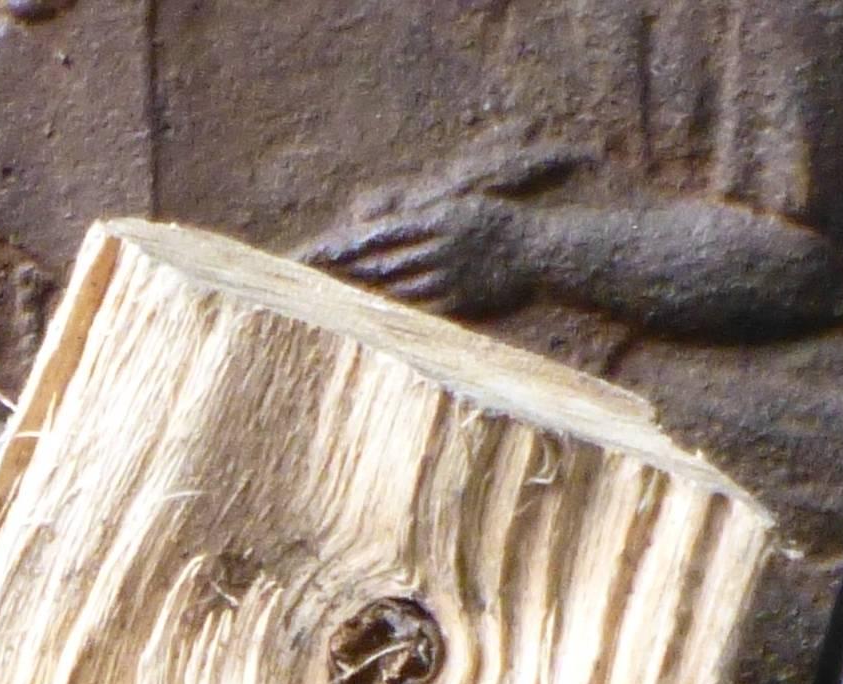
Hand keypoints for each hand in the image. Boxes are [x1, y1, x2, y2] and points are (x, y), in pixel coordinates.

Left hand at [309, 187, 544, 320]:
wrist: (539, 249)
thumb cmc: (495, 223)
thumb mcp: (458, 204)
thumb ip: (416, 211)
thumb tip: (372, 212)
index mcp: (435, 218)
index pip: (377, 234)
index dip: (342, 246)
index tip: (311, 254)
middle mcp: (436, 246)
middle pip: (378, 264)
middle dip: (340, 275)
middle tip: (303, 283)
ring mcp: (446, 275)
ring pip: (393, 289)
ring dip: (358, 297)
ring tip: (323, 304)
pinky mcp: (456, 301)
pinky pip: (416, 310)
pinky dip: (389, 315)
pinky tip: (364, 319)